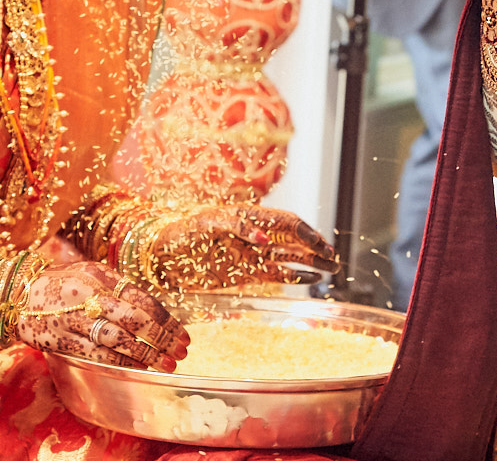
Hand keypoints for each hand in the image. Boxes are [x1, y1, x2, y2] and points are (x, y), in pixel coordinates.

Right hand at [8, 260, 189, 369]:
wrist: (14, 295)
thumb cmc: (59, 283)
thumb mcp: (89, 273)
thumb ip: (117, 287)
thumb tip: (150, 308)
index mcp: (99, 277)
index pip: (141, 299)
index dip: (165, 319)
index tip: (182, 333)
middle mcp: (88, 297)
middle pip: (134, 319)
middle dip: (162, 338)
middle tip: (182, 351)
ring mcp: (73, 320)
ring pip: (117, 339)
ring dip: (145, 354)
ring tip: (166, 363)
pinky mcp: (61, 340)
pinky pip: (96, 354)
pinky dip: (120, 362)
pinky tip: (138, 367)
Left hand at [151, 205, 339, 291]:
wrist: (161, 254)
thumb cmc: (182, 230)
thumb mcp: (207, 221)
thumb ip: (237, 225)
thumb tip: (263, 238)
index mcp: (250, 216)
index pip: (286, 222)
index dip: (305, 232)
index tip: (319, 243)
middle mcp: (256, 235)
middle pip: (294, 239)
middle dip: (316, 247)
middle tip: (334, 257)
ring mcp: (252, 254)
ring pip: (291, 257)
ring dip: (312, 262)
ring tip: (332, 268)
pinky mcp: (246, 273)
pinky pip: (277, 273)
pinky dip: (296, 276)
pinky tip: (312, 279)